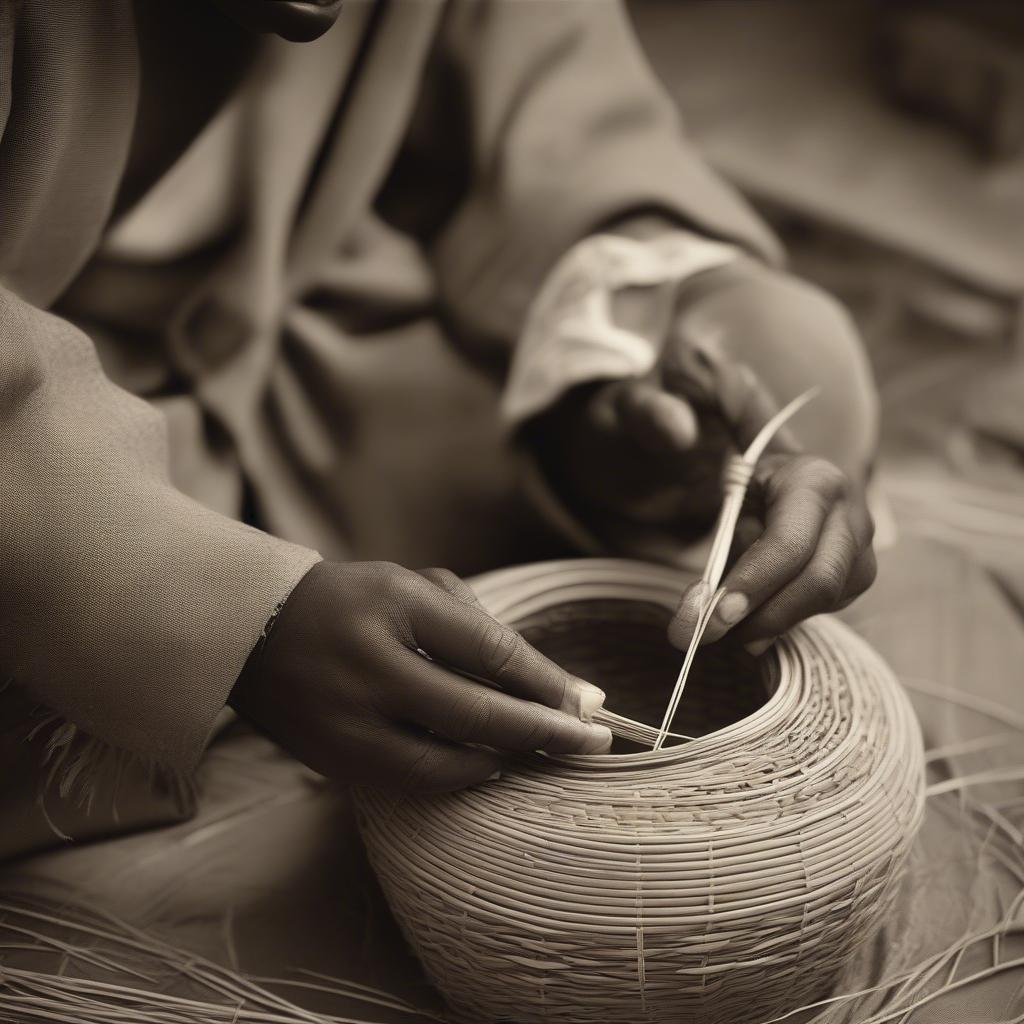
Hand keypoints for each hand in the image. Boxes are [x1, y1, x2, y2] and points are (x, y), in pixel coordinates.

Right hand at [230, 561, 610, 791]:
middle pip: (475, 712)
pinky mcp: (334, 759)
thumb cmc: (351, 601)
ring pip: (445, 762)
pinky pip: (412, 781)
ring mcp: (347, 720)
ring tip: (543, 755)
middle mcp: (369, 665)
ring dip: (505, 761)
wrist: (253, 629)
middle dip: (544, 732)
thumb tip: (549, 684)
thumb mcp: (410, 587)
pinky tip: (489, 764)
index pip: (490, 649)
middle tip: (594, 742)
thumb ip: (475, 625)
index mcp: (393, 605)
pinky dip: (459, 777)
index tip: (592, 703)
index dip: (548, 681)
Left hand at [668, 453, 875, 653]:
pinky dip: (787, 617)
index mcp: (814, 483)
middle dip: (765, 617)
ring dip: (773, 623)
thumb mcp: (735, 499)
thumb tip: (709, 610)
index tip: (715, 615)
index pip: (788, 546)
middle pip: (818, 582)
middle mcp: (851, 515)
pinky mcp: (861, 575)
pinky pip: (826, 606)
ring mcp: (864, 548)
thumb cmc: (760, 485)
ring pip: (826, 601)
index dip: (752, 585)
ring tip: (730, 628)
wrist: (804, 473)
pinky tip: (758, 616)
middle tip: (716, 632)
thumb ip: (726, 549)